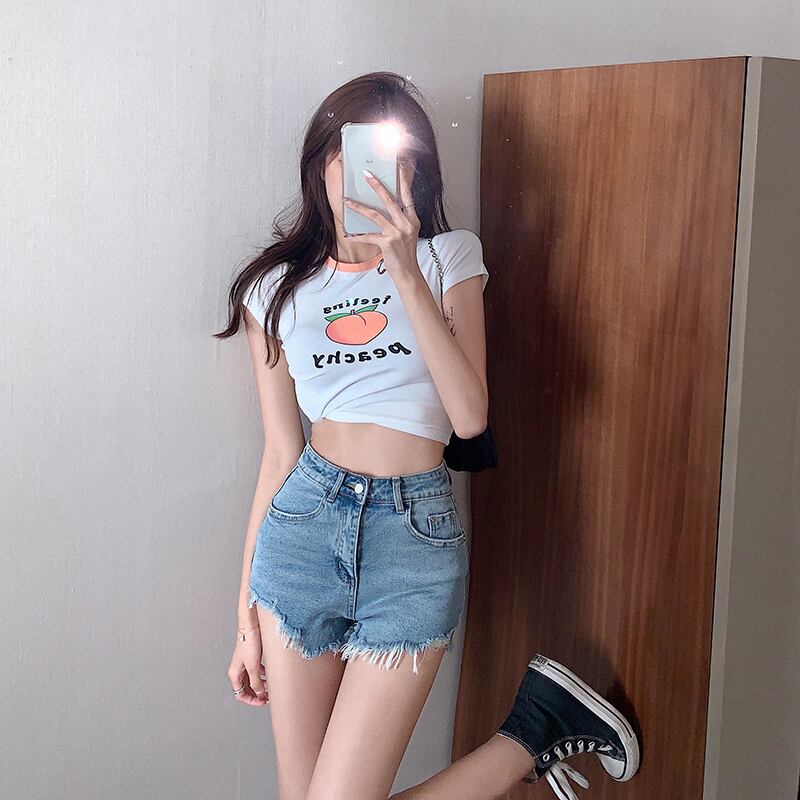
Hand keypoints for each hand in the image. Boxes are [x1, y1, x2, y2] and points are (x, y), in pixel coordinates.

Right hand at [227, 629, 268, 705]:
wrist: (251, 626)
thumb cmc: (249, 642)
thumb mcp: (253, 666)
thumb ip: (256, 681)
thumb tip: (259, 693)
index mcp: (235, 674)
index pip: (240, 694)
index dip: (252, 700)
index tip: (262, 701)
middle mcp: (238, 670)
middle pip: (246, 688)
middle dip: (257, 694)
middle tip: (268, 697)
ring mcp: (245, 664)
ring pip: (252, 680)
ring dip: (261, 685)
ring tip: (271, 687)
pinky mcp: (251, 658)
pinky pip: (256, 671)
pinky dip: (262, 675)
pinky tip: (269, 675)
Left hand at [342, 160, 421, 282]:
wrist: (408, 273)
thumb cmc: (405, 253)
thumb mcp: (408, 232)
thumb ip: (401, 218)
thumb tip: (387, 205)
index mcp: (413, 219)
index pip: (407, 195)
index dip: (403, 180)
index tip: (398, 165)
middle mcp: (406, 224)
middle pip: (390, 200)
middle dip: (377, 185)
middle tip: (366, 174)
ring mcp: (397, 233)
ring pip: (375, 215)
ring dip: (359, 207)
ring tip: (347, 201)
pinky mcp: (387, 244)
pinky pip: (368, 236)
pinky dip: (356, 235)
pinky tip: (347, 234)